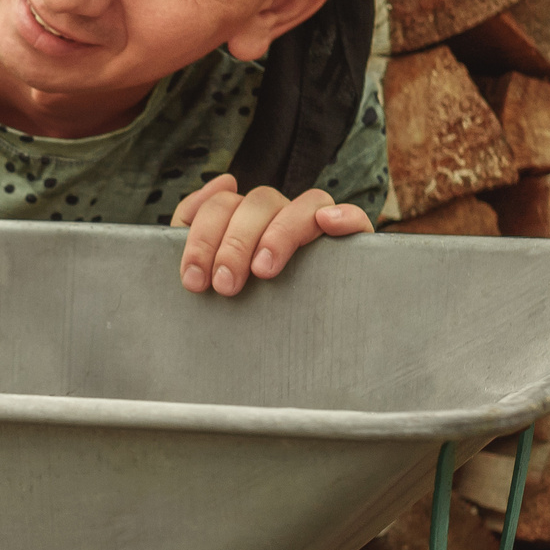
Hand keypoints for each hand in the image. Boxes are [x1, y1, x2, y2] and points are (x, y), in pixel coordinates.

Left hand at [172, 175, 372, 296]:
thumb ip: (193, 227)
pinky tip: (327, 224)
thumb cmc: (236, 313)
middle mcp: (281, 219)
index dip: (202, 237)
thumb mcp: (206, 273)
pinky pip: (355, 219)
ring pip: (306, 203)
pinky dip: (344, 215)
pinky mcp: (350, 249)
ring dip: (281, 233)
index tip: (194, 281)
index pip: (223, 204)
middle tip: (225, 286)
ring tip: (263, 271)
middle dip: (235, 242)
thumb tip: (224, 180)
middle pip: (260, 201)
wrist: (273, 368)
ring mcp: (316, 231)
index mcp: (245, 220)